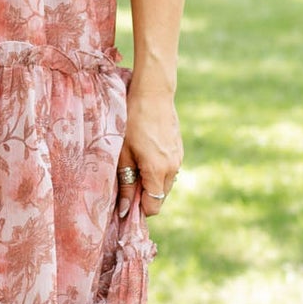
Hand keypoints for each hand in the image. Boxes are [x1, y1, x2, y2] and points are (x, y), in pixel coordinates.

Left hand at [116, 84, 181, 219]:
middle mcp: (173, 168)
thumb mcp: (123, 154)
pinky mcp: (179, 151)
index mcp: (158, 171)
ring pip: (165, 184)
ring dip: (151, 183)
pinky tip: (144, 155)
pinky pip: (169, 171)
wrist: (153, 94)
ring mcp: (178, 159)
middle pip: (160, 197)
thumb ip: (126, 184)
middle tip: (126, 181)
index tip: (125, 200)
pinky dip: (157, 172)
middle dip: (144, 196)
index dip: (138, 208)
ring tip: (135, 165)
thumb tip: (125, 209)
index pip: (153, 206)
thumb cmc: (132, 122)